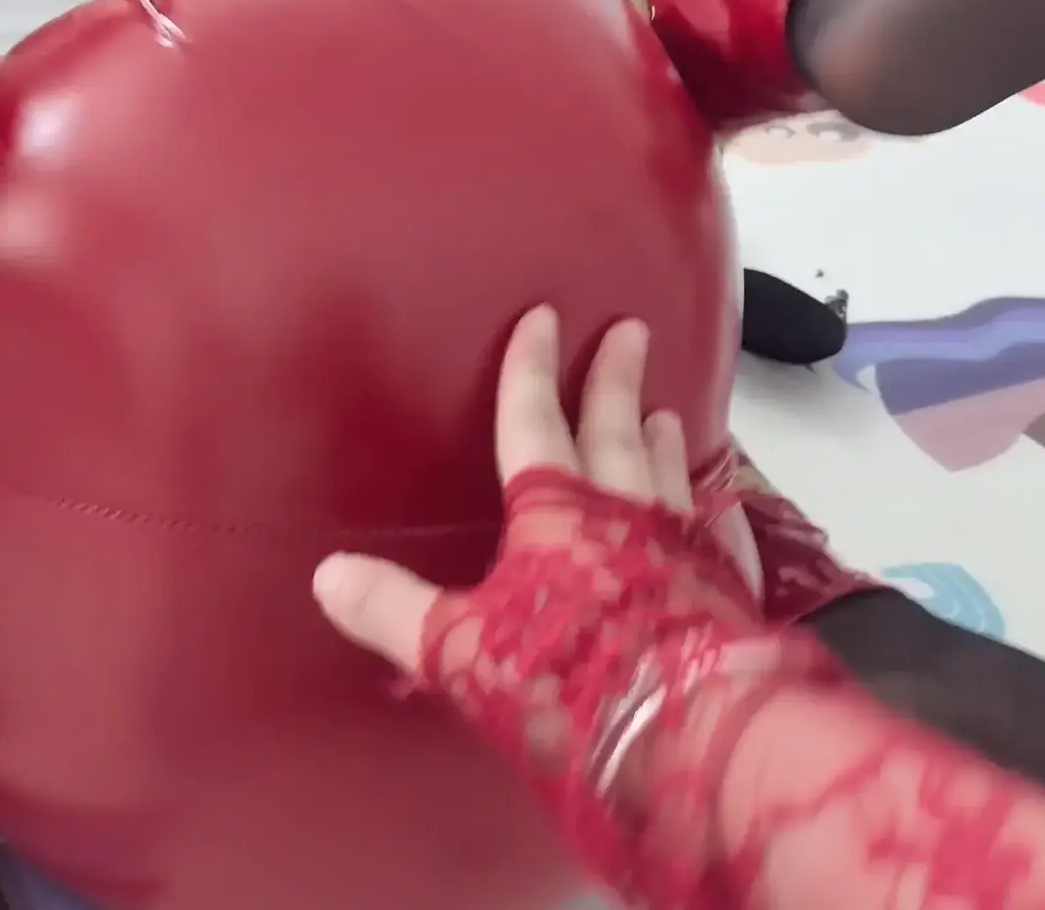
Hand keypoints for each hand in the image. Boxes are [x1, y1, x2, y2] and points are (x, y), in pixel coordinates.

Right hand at [312, 306, 762, 756]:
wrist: (686, 724)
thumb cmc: (565, 676)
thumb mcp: (460, 648)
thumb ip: (395, 611)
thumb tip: (328, 574)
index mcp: (554, 512)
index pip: (534, 423)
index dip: (531, 372)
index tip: (542, 319)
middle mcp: (621, 514)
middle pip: (613, 433)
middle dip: (614, 382)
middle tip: (631, 330)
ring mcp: (678, 550)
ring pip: (664, 476)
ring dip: (658, 440)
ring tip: (664, 412)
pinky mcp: (717, 591)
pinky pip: (705, 526)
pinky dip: (698, 504)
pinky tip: (702, 507)